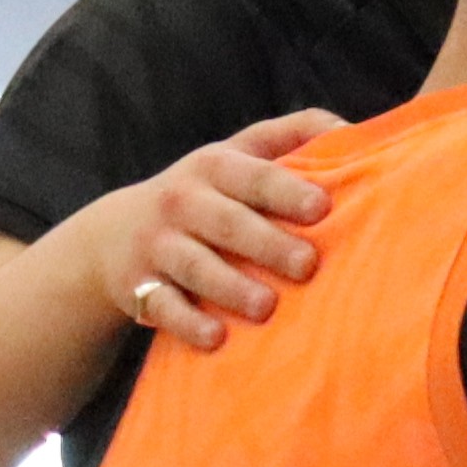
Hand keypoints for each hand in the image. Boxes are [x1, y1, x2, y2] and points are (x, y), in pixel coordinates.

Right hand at [79, 115, 334, 346]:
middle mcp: (183, 203)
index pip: (253, 176)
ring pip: (195, 266)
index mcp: (214, 168)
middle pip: (228, 222)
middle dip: (267, 243)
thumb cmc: (206, 193)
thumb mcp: (237, 154)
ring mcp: (158, 246)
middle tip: (307, 264)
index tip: (322, 207)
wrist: (114, 234)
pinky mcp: (139, 287)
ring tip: (266, 306)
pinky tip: (216, 338)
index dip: (285, 190)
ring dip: (230, 286)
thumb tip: (352, 128)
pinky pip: (162, 306)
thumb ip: (291, 136)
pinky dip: (187, 322)